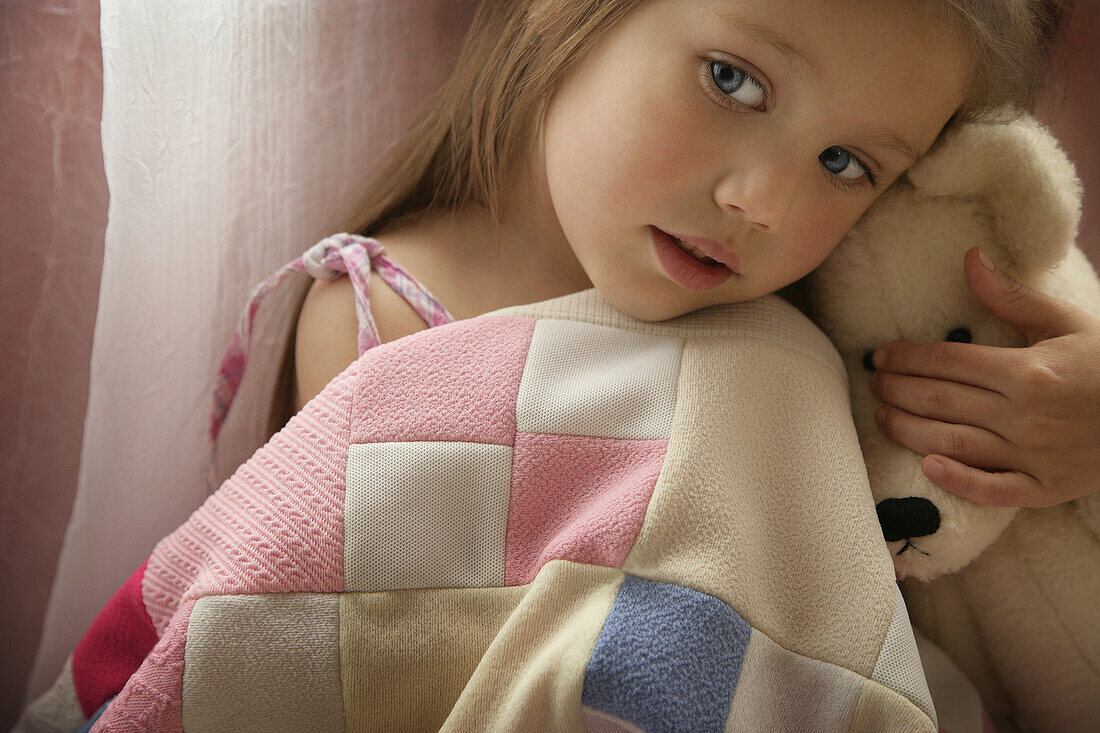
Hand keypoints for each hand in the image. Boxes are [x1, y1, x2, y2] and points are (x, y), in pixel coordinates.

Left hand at [869, 246, 1099, 507]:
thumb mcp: (1066, 322)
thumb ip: (1011, 296)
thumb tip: (970, 259)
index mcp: (1026, 371)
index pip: (949, 362)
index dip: (908, 358)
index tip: (880, 355)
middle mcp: (1024, 414)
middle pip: (941, 401)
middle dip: (898, 390)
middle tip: (873, 383)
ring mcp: (1033, 455)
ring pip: (954, 443)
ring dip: (909, 431)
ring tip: (881, 417)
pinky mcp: (1045, 487)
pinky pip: (994, 489)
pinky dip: (959, 481)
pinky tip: (928, 468)